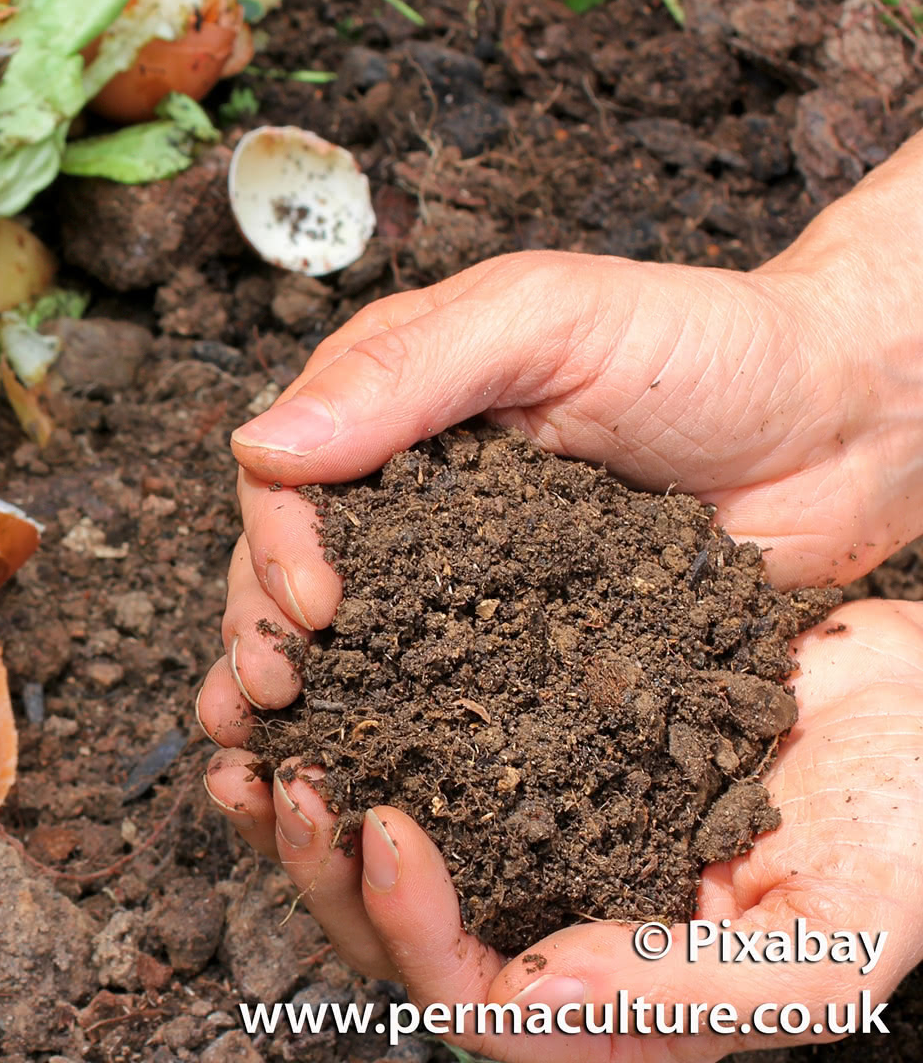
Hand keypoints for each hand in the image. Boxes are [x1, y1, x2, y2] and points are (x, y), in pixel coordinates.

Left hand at [201, 600, 922, 1060]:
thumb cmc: (905, 828)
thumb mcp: (831, 937)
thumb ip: (687, 991)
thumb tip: (521, 996)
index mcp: (616, 1006)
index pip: (474, 1002)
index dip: (411, 929)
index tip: (384, 829)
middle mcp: (555, 932)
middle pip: (396, 938)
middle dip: (321, 868)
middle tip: (280, 777)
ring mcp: (532, 846)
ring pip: (380, 855)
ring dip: (304, 804)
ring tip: (252, 735)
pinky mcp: (521, 758)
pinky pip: (411, 756)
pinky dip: (351, 725)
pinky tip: (311, 677)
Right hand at [203, 134, 922, 717]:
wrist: (847, 426)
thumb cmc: (705, 345)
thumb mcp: (546, 321)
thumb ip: (406, 373)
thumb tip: (259, 445)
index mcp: (391, 407)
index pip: (286, 478)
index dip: (276, 544)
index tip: (312, 606)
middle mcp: (408, 499)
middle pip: (292, 572)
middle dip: (264, 635)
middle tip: (275, 697)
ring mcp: (461, 580)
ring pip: (350, 646)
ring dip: (304, 702)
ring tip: (274, 761)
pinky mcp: (521, 652)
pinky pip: (443, 699)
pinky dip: (394, 741)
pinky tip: (362, 786)